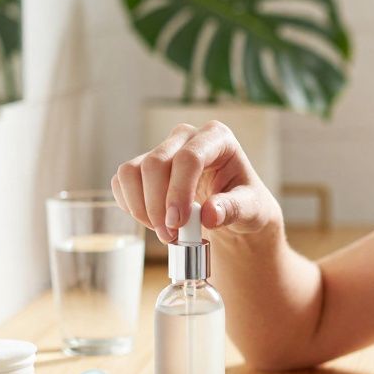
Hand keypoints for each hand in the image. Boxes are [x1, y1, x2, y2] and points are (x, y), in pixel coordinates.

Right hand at [111, 120, 283, 242]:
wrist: (234, 207)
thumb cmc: (245, 202)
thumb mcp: (251, 208)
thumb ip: (234, 209)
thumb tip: (210, 214)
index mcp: (217, 138)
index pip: (189, 158)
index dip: (178, 191)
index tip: (177, 223)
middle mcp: (186, 136)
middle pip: (155, 164)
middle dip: (157, 205)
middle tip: (170, 236)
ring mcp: (162, 149)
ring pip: (132, 171)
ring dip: (140, 207)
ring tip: (162, 231)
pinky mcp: (144, 165)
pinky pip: (122, 182)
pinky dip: (130, 206)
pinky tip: (152, 221)